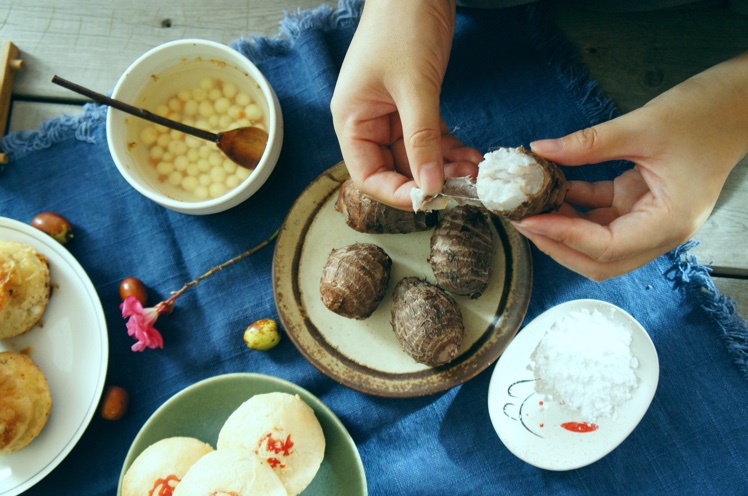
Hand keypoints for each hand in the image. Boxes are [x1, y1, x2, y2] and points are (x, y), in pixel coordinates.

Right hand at [330, 0, 482, 208]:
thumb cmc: (403, 27)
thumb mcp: (414, 86)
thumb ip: (422, 138)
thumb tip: (430, 185)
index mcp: (352, 119)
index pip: (367, 174)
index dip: (395, 192)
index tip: (428, 199)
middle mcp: (368, 121)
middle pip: (394, 168)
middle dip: (428, 179)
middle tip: (464, 186)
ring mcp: (391, 113)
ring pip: (417, 155)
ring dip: (445, 165)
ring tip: (475, 171)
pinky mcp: (414, 103)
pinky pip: (430, 137)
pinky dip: (449, 148)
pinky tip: (472, 155)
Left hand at [513, 53, 747, 280]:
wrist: (741, 102)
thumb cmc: (707, 113)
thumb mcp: (643, 125)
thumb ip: (588, 144)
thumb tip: (541, 151)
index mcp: (669, 222)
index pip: (606, 247)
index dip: (563, 236)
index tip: (529, 220)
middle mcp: (660, 230)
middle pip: (600, 259)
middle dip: (559, 244)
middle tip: (524, 222)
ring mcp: (650, 217)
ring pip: (597, 240)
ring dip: (564, 226)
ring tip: (531, 205)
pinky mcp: (641, 200)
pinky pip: (602, 213)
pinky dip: (576, 205)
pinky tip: (552, 187)